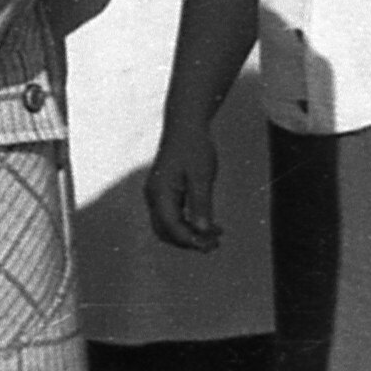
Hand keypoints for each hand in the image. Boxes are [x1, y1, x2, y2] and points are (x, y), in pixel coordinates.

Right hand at [146, 116, 223, 251]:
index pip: (171, 228)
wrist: (186, 126)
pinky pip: (173, 216)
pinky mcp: (164, 192)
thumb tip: (203, 231)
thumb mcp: (202, 177)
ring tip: (216, 236)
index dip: (191, 241)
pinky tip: (210, 224)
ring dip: (190, 235)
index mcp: (160, 193)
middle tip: (216, 243)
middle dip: (189, 242)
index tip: (213, 244)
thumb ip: (201, 204)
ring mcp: (157, 194)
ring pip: (168, 227)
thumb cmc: (195, 149)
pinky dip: (189, 225)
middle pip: (166, 232)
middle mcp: (154, 196)